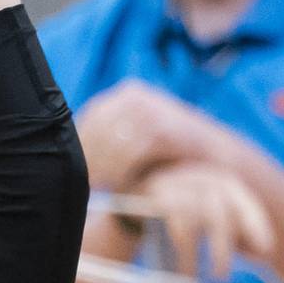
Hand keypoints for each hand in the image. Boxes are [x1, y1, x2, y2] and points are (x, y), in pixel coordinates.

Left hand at [76, 80, 208, 192]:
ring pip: (109, 144)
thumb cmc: (170, 153)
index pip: (89, 119)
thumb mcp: (138, 138)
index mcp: (125, 94)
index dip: (78, 146)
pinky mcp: (161, 129)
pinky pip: (129, 153)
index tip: (71, 170)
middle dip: (88, 159)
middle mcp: (134, 96)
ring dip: (102, 168)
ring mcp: (149, 109)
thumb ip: (109, 142)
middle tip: (84, 184)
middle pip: (95, 131)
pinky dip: (120, 172)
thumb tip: (66, 157)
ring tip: (100, 187)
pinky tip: (118, 186)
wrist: (217, 155)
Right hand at [131, 162, 273, 282]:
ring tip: (194, 280)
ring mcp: (182, 185)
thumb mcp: (212, 217)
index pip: (247, 206)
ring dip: (197, 257)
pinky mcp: (160, 196)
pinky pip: (177, 227)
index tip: (265, 255)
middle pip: (220, 216)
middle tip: (222, 280)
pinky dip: (182, 253)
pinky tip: (182, 271)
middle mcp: (205, 179)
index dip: (258, 230)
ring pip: (197, 223)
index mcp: (225, 182)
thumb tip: (265, 254)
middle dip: (222, 252)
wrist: (138, 194)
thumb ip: (238, 232)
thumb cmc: (185, 212)